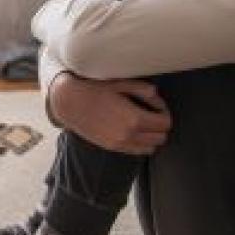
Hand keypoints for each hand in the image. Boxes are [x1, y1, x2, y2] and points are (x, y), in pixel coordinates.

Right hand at [48, 73, 171, 154]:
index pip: (165, 123)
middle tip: (151, 112)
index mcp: (134, 118)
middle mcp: (129, 135)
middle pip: (161, 137)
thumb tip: (156, 95)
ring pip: (151, 148)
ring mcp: (120, 144)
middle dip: (160, 125)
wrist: (70, 102)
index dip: (164, 112)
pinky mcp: (112, 147)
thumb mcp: (120, 83)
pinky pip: (137, 151)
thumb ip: (142, 89)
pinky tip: (132, 129)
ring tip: (143, 122)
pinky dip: (141, 143)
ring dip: (152, 136)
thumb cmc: (94, 89)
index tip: (156, 104)